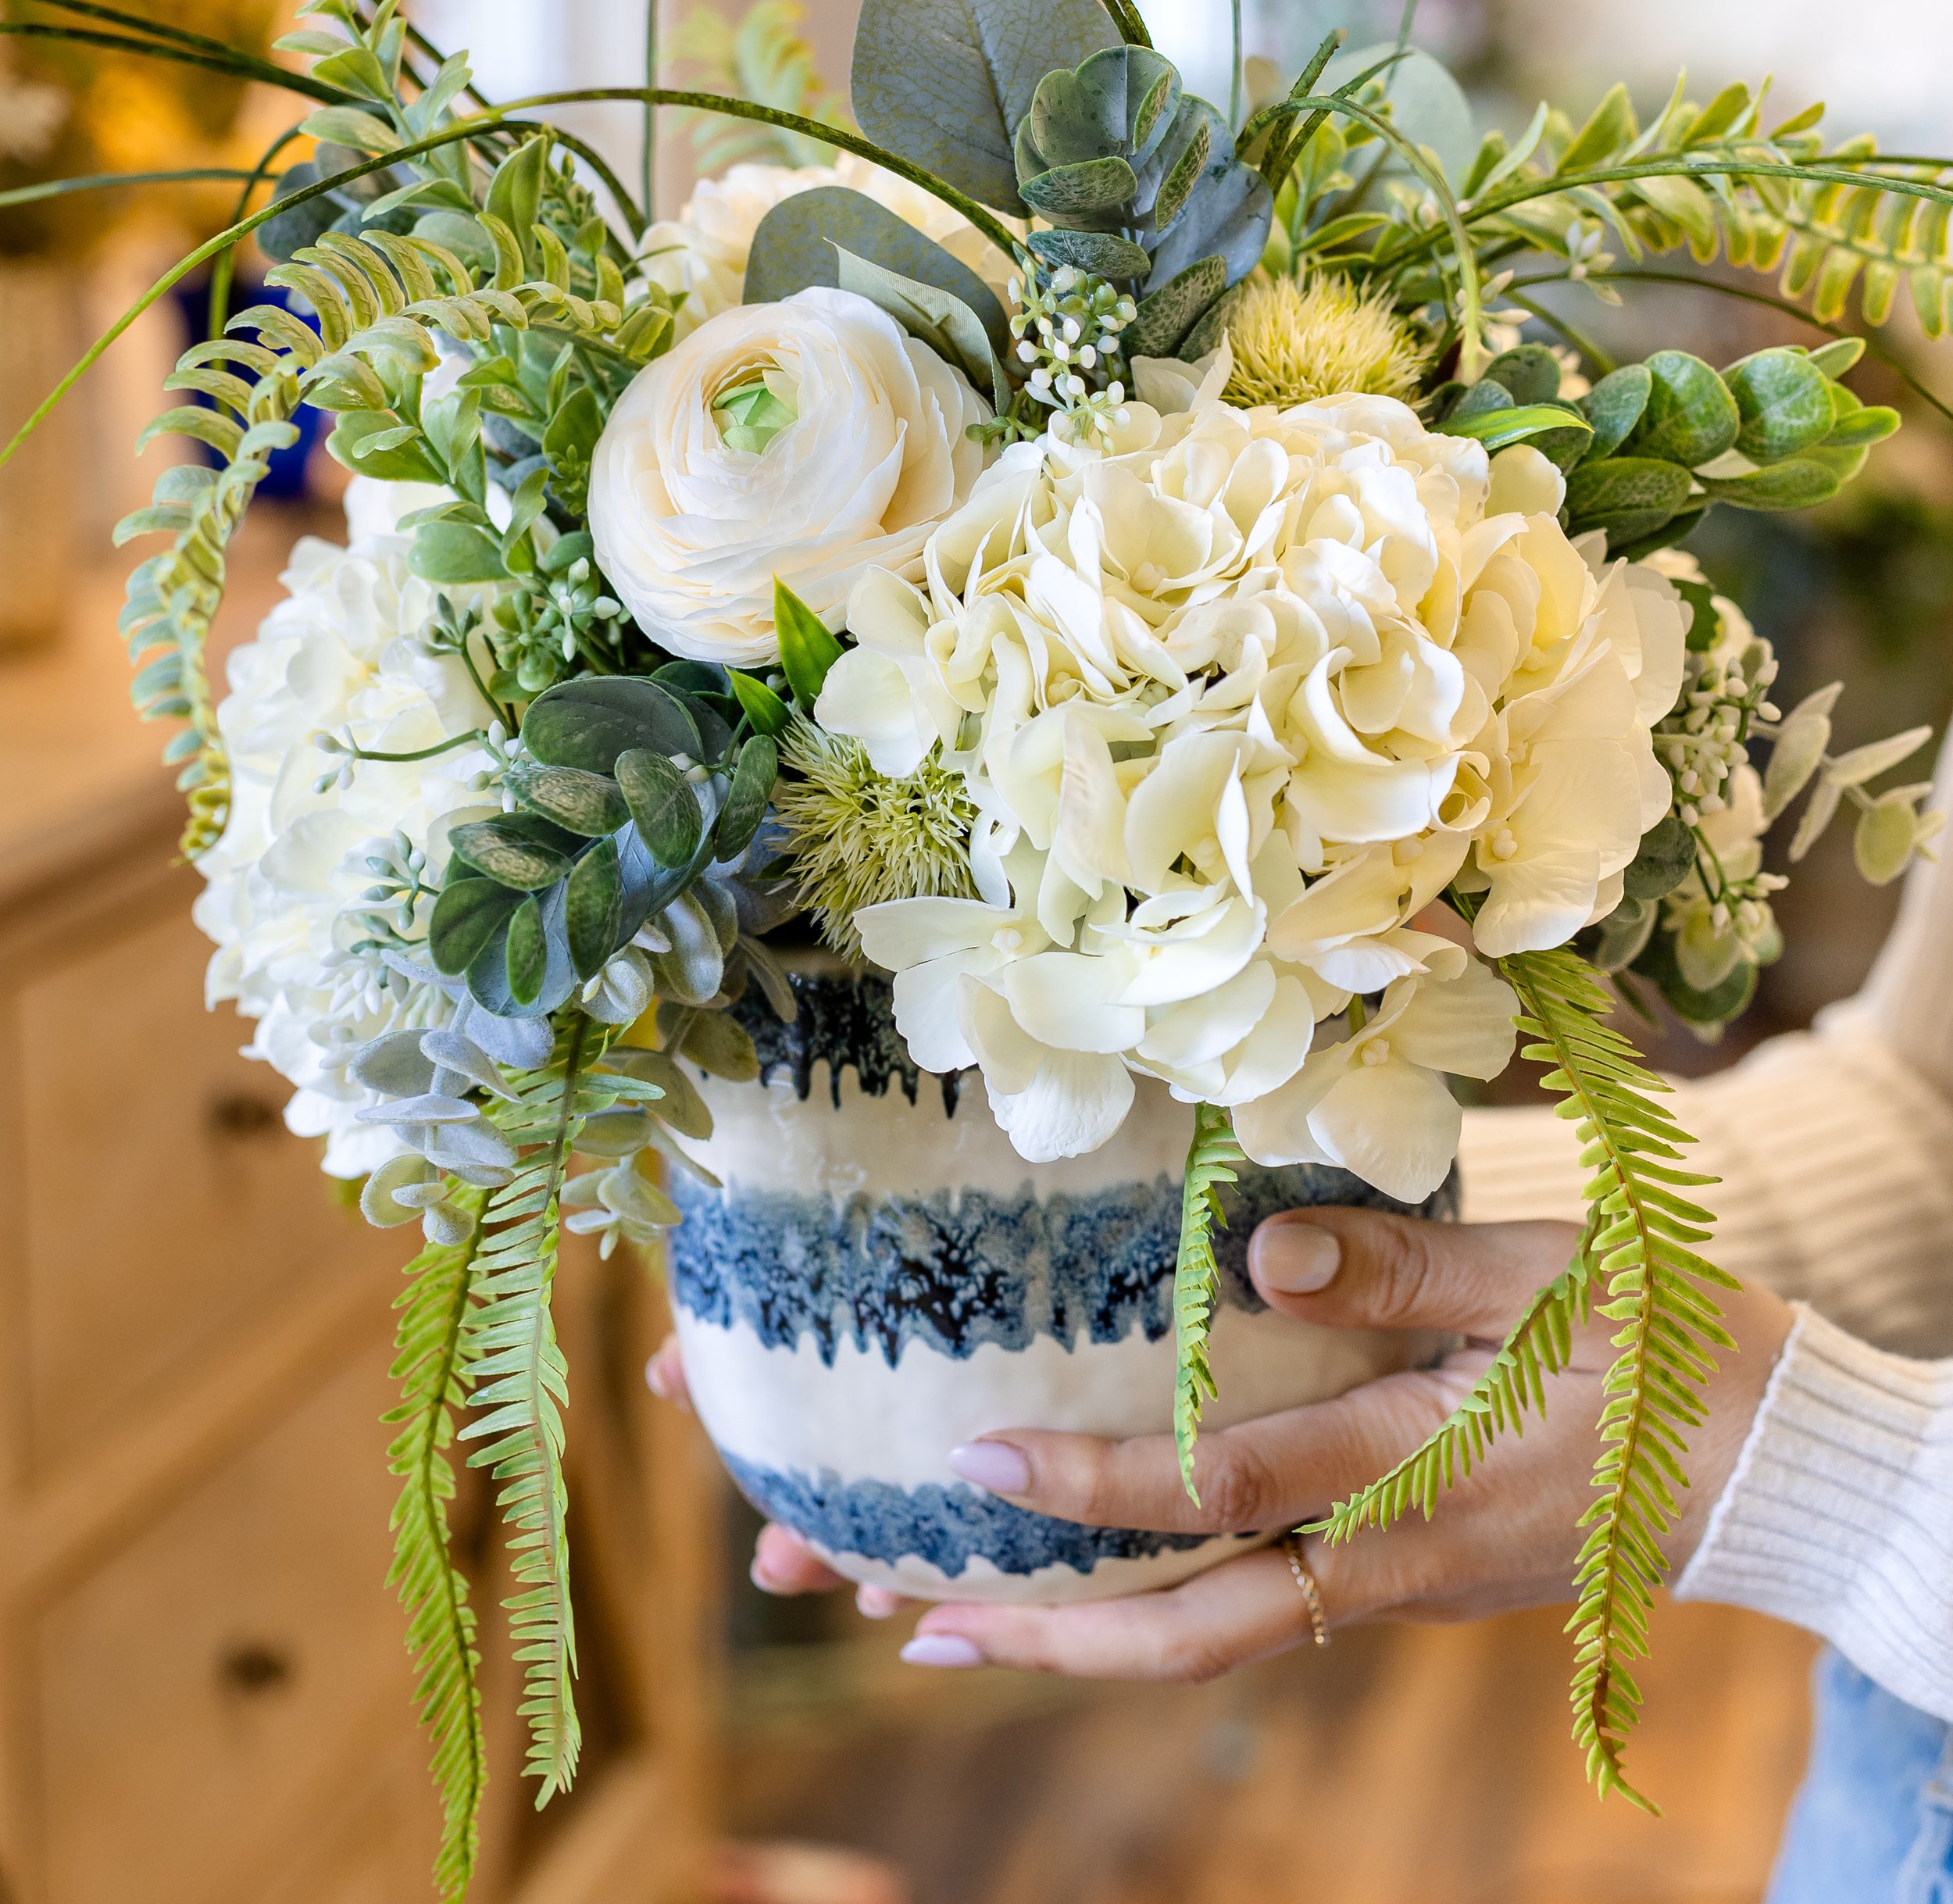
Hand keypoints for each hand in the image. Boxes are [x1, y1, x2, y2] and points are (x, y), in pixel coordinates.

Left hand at [649, 1207, 1793, 1678]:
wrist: (1761, 1463)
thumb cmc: (1655, 1347)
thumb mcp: (1543, 1283)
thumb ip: (1404, 1267)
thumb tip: (1256, 1246)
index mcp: (1411, 1476)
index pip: (1225, 1492)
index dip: (1097, 1489)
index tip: (975, 1464)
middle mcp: (1378, 1555)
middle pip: (1181, 1625)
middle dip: (1030, 1627)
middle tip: (885, 1605)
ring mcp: (1383, 1580)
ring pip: (1200, 1633)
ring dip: (1065, 1633)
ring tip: (924, 1612)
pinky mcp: (1392, 1576)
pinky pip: (1246, 1609)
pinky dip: (1144, 1607)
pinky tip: (1074, 1587)